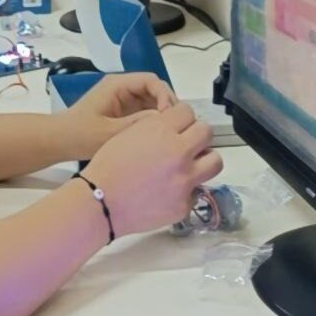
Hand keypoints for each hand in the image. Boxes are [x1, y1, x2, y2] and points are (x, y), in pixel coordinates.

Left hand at [60, 73, 177, 158]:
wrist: (60, 140)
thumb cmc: (81, 135)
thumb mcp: (110, 132)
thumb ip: (138, 123)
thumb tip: (164, 118)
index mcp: (117, 85)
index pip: (150, 80)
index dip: (165, 95)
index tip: (170, 116)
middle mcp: (123, 87)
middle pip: (155, 88)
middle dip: (168, 104)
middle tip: (176, 126)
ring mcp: (124, 99)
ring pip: (153, 100)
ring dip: (163, 112)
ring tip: (172, 131)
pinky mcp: (124, 111)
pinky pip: (146, 110)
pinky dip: (156, 120)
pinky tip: (161, 135)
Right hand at [80, 102, 223, 237]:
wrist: (100, 203)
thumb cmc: (107, 165)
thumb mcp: (128, 134)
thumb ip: (155, 127)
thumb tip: (174, 126)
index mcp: (161, 131)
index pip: (188, 111)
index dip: (181, 117)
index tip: (176, 125)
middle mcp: (179, 152)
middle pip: (206, 132)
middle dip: (196, 135)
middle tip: (185, 143)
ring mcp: (185, 180)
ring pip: (215, 161)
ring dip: (203, 160)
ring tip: (188, 166)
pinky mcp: (185, 204)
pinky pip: (196, 190)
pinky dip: (184, 189)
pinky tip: (167, 192)